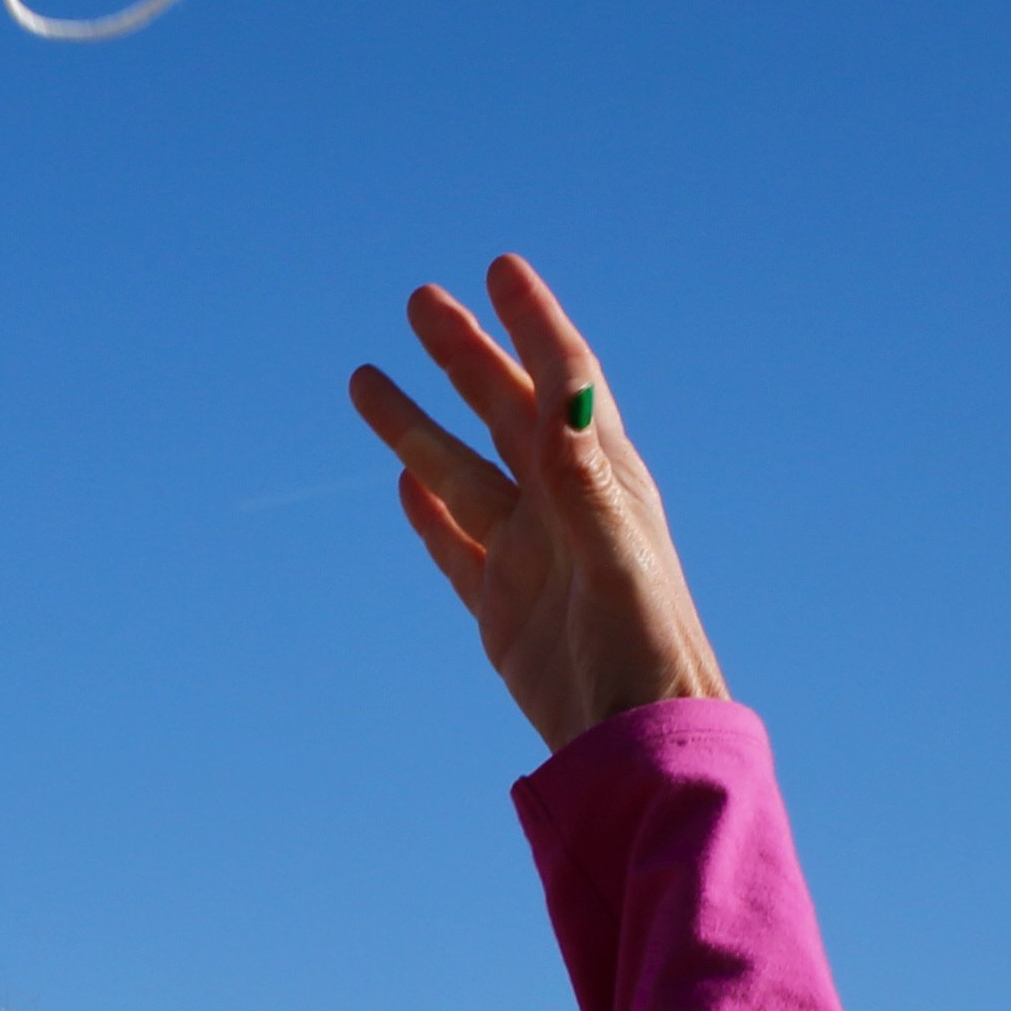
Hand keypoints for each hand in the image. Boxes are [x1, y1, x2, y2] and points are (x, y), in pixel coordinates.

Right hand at [348, 254, 725, 753]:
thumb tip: (565, 392)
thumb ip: (585, 477)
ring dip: (416, 425)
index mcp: (602, 482)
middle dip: (464, 355)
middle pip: (502, 411)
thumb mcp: (616, 556)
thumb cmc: (646, 648)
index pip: (565, 382)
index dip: (534, 323)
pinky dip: (428, 512)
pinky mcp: (500, 608)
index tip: (501, 268)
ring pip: (460, 471)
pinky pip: (455, 546)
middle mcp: (563, 508)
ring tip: (364, 377)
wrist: (637, 741)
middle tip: (419, 300)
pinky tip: (400, 480)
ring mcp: (528, 556)